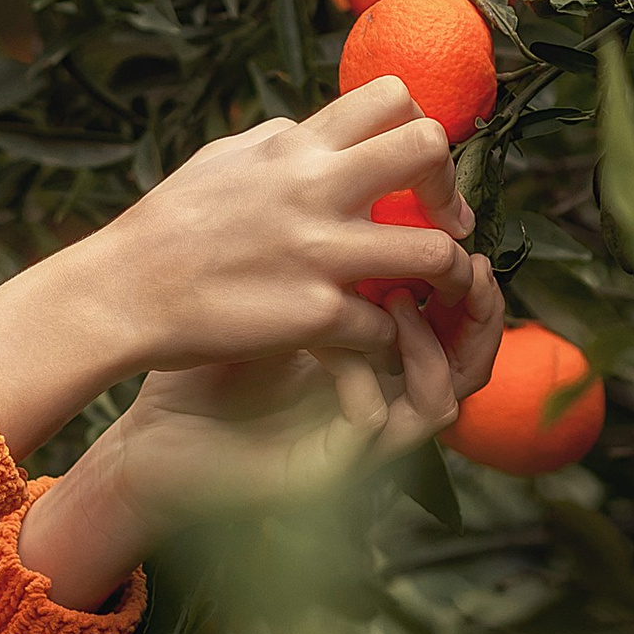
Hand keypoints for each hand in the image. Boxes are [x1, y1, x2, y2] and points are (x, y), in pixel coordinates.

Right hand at [0, 79, 476, 465]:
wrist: (117, 294)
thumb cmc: (162, 230)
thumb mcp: (220, 160)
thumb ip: (277, 143)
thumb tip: (313, 129)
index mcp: (292, 146)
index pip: (391, 97)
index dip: (421, 129)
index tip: (415, 173)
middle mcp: (313, 188)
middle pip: (427, 149)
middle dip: (451, 188)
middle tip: (444, 225)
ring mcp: (318, 252)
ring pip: (434, 250)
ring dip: (448, 275)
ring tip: (436, 294)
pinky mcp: (313, 314)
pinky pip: (385, 326)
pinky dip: (385, 339)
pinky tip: (369, 345)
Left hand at [17, 256, 505, 609]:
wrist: (151, 434)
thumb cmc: (202, 359)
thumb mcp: (266, 292)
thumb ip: (310, 247)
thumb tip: (343, 170)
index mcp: (374, 355)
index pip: (453, 318)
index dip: (468, 274)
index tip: (453, 219)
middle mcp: (381, 394)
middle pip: (471, 357)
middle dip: (482, 308)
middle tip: (467, 258)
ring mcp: (360, 435)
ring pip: (447, 396)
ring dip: (439, 341)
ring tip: (407, 291)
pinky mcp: (329, 463)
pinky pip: (379, 420)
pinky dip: (374, 377)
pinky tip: (357, 337)